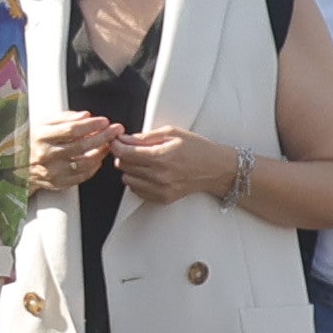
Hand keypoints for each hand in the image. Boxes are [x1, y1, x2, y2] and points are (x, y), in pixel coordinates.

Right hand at [34, 111, 127, 188]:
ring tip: (108, 144)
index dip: (91, 125)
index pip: (71, 129)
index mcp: (41, 136)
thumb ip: (65, 117)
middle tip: (115, 130)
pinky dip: (95, 166)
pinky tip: (98, 158)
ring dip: (101, 152)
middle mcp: (46, 155)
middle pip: (81, 146)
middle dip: (103, 136)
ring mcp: (53, 171)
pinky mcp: (59, 183)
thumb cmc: (35, 142)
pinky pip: (83, 176)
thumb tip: (85, 116)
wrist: (19, 166)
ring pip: (84, 162)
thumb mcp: (44, 124)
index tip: (104, 121)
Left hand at [117, 122, 241, 206]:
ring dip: (129, 169)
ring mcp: (160, 190)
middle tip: (131, 148)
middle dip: (123, 155)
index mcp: (161, 157)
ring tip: (142, 161)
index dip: (116, 145)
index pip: (125, 153)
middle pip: (123, 166)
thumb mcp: (172, 133)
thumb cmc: (197, 149)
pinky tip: (149, 173)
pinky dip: (137, 181)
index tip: (116, 140)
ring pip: (127, 180)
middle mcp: (159, 176)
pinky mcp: (162, 199)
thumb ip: (146, 137)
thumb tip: (125, 139)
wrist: (216, 169)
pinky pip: (137, 191)